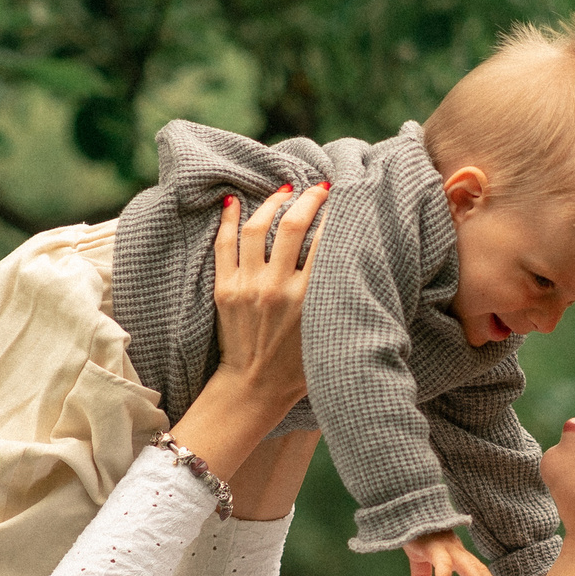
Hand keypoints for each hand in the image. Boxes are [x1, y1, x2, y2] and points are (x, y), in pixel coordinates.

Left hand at [208, 182, 325, 410]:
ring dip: (272, 202)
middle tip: (318, 187)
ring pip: (258, 228)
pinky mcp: (225, 290)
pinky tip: (234, 202)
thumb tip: (350, 255)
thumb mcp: (328, 330)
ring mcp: (248, 286)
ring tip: (284, 190)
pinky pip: (224, 245)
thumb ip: (335, 295)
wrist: (254, 388)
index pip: (325, 240)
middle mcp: (277, 288)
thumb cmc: (299, 365)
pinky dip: (229, 220)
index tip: (342, 199)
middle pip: (293, 225)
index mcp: (308, 298)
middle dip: (308, 199)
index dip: (336, 213)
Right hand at [405, 530, 502, 575]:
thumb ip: (423, 569)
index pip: (479, 571)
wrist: (407, 514)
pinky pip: (443, 564)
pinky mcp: (434, 547)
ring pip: (469, 568)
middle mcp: (457, 551)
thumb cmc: (415, 533)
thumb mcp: (421, 556)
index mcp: (457, 554)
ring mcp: (447, 548)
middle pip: (480, 570)